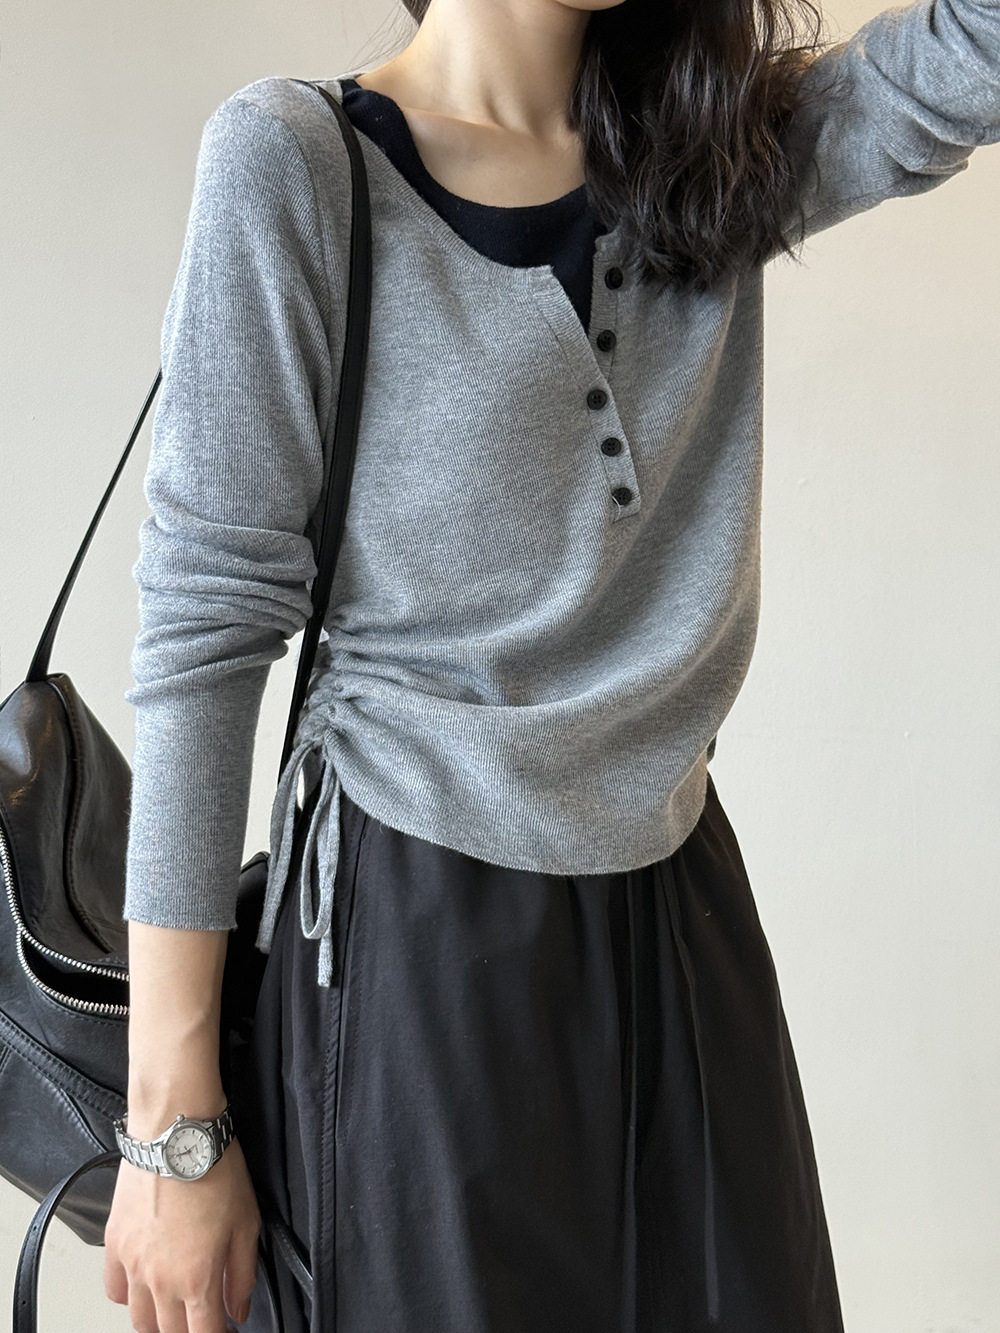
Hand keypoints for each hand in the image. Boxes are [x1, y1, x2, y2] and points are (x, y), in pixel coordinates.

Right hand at [103, 1134, 260, 1332]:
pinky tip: (146, 1284)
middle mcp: (160, 1280)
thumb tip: (238, 1311)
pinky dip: (129, 1296)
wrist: (177, 1133)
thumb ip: (242, 1275)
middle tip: (206, 1316)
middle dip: (190, 1331)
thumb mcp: (248, 1223)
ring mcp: (133, 1264)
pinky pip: (114, 1290)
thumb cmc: (217, 1171)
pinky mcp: (114, 1244)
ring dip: (160, 1321)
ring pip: (139, 1320)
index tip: (226, 1329)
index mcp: (197, 1280)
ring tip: (177, 1307)